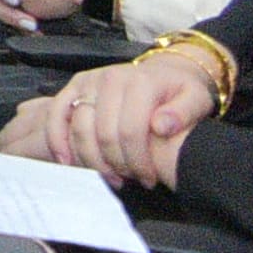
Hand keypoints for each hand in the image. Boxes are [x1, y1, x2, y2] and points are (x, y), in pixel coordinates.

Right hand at [18, 56, 213, 186]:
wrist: (164, 71)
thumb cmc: (179, 91)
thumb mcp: (196, 99)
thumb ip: (184, 113)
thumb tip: (161, 126)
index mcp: (140, 82)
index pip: (131, 131)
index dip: (138, 161)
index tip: (149, 180)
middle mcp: (110, 78)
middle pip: (104, 133)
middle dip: (117, 164)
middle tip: (130, 180)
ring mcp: (89, 81)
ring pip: (79, 127)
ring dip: (91, 158)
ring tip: (108, 176)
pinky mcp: (74, 85)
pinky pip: (56, 113)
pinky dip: (56, 138)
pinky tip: (64, 161)